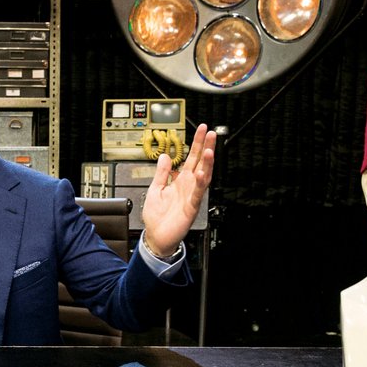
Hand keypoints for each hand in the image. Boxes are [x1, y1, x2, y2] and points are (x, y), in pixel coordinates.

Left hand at [141, 123, 216, 256]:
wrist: (156, 237)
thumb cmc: (157, 217)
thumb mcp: (155, 189)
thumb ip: (162, 173)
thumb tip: (165, 156)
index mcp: (180, 181)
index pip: (191, 158)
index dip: (195, 143)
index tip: (200, 129)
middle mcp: (188, 187)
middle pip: (200, 164)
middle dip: (205, 148)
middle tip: (210, 134)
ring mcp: (191, 196)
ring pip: (202, 177)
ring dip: (206, 164)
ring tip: (209, 150)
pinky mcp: (190, 208)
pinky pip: (197, 194)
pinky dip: (199, 184)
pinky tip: (201, 173)